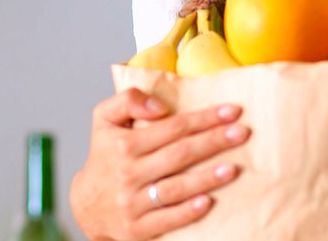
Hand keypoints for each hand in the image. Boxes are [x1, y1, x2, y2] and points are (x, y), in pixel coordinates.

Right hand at [70, 88, 250, 239]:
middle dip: (213, 142)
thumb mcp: (105, 120)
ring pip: (174, 189)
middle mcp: (128, 173)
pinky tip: (208, 202)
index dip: (204, 118)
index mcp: (124, 145)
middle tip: (242, 133)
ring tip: (233, 168)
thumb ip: (127, 100)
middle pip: (179, 155)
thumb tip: (159, 106)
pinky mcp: (135, 229)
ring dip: (205, 179)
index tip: (233, 111)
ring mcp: (132, 203)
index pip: (173, 128)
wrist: (85, 204)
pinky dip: (186, 213)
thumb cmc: (106, 155)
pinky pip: (165, 221)